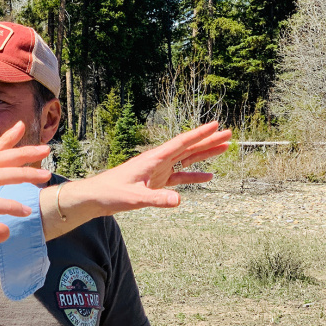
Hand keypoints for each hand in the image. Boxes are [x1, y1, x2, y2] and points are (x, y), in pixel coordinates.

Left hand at [66, 122, 231, 216]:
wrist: (95, 197)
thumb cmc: (111, 193)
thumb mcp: (135, 198)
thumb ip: (157, 199)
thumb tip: (179, 200)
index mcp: (153, 159)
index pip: (181, 143)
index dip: (199, 134)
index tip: (217, 125)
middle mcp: (157, 161)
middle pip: (188, 148)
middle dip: (209, 141)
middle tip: (230, 133)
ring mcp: (157, 171)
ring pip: (186, 159)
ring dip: (205, 154)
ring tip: (224, 148)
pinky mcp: (155, 182)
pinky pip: (179, 177)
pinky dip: (194, 175)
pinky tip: (208, 176)